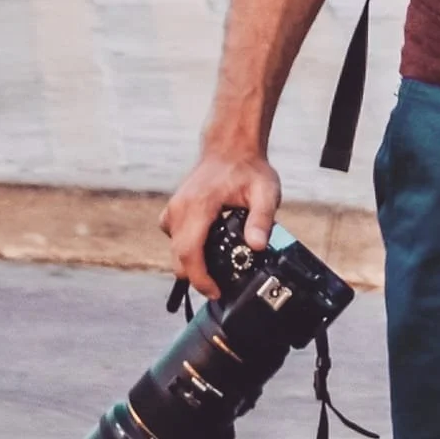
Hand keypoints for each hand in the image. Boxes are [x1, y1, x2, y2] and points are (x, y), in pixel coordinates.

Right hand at [159, 148, 281, 299]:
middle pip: (178, 257)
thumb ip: (262, 219)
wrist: (232, 146)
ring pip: (175, 249)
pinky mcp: (173, 210)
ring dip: (192, 262)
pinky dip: (187, 248)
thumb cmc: (248, 168)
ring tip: (219, 265)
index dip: (199, 279)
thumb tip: (257, 246)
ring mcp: (173, 209)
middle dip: (197, 276)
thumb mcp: (266, 191)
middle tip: (221, 285)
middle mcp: (180, 209)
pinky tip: (209, 246)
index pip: (189, 253)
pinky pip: (174, 239)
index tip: (215, 292)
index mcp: (198, 205)